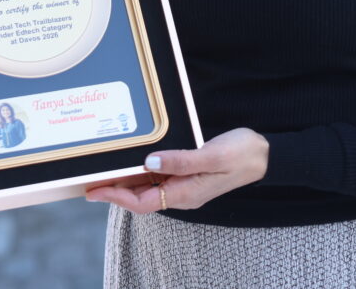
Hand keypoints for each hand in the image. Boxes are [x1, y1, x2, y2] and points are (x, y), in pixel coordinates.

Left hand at [85, 128, 268, 213]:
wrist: (265, 155)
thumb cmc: (242, 154)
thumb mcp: (212, 155)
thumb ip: (182, 160)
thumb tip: (150, 162)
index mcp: (186, 194)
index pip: (142, 202)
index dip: (116, 197)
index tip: (95, 190)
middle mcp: (183, 194)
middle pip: (141, 197)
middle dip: (115, 190)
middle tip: (90, 180)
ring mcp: (186, 186)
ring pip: (148, 189)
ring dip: (127, 182)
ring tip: (105, 172)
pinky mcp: (189, 175)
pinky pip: (160, 179)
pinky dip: (142, 173)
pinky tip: (135, 162)